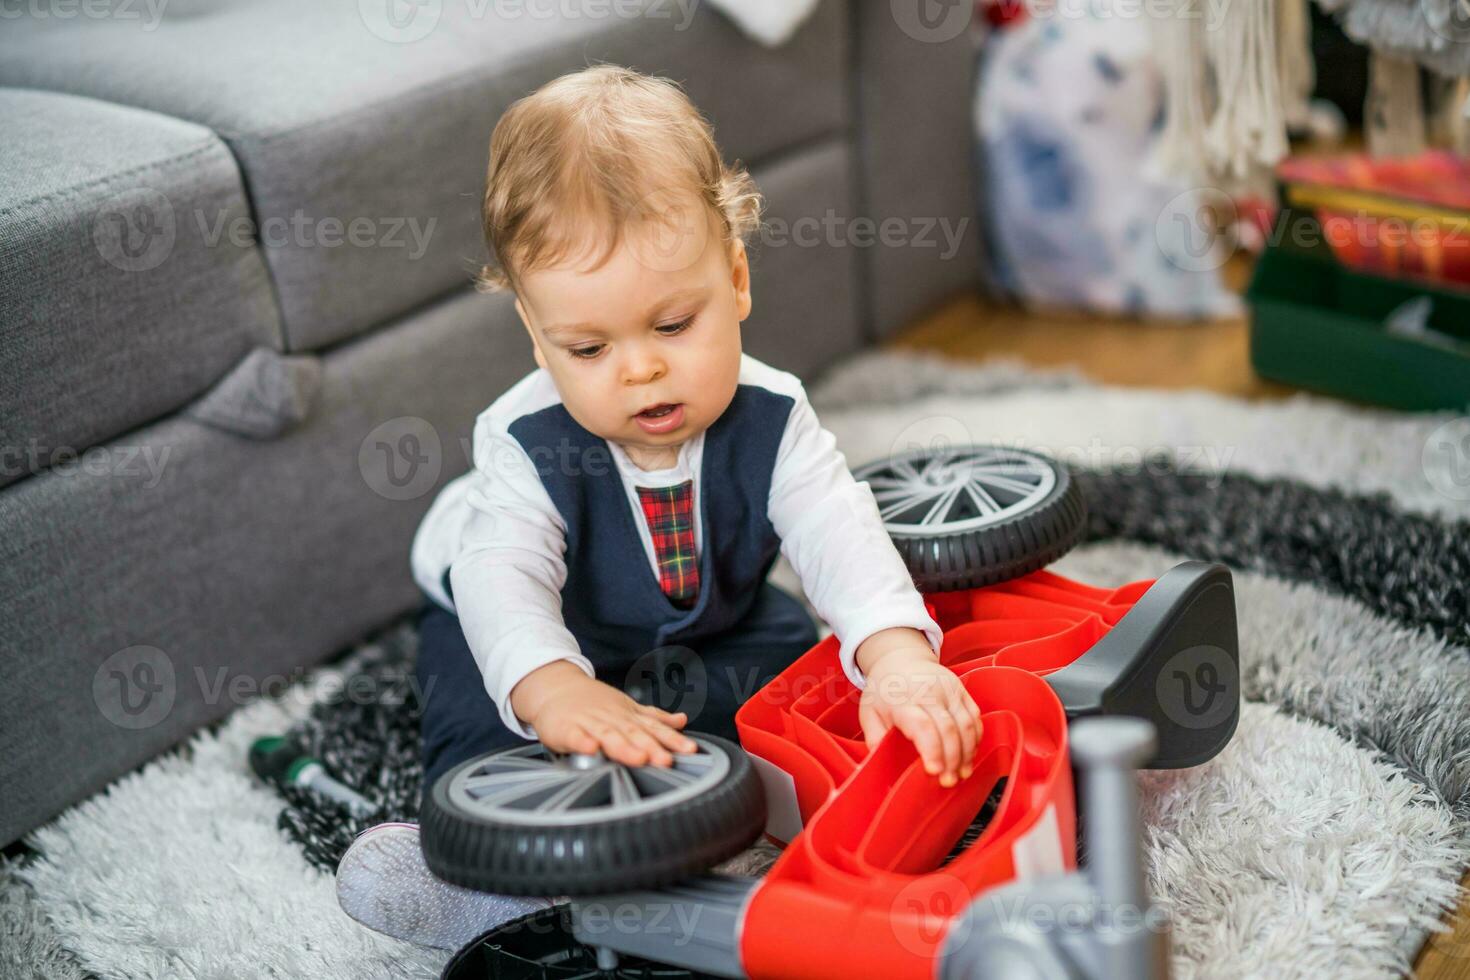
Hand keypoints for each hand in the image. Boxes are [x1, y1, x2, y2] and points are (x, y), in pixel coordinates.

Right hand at [509, 661, 696, 766]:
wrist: (556, 689)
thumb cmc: (594, 703)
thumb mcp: (627, 707)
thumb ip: (654, 718)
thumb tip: (682, 721)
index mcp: (628, 716)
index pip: (654, 728)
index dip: (672, 739)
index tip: (690, 750)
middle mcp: (612, 719)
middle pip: (634, 734)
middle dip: (652, 747)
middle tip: (667, 761)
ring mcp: (589, 723)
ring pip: (608, 736)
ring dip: (624, 748)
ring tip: (639, 759)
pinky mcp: (567, 729)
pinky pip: (575, 737)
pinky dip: (583, 743)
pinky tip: (592, 751)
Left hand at [855, 628, 981, 786]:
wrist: (899, 659)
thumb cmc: (884, 691)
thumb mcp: (869, 713)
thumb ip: (875, 738)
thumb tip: (880, 763)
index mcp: (903, 700)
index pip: (923, 725)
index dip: (932, 750)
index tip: (934, 771)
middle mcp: (929, 693)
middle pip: (949, 728)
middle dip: (952, 759)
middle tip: (949, 781)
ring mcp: (948, 690)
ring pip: (966, 723)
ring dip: (967, 752)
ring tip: (962, 773)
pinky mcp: (961, 690)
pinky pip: (974, 716)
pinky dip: (975, 738)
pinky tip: (968, 755)